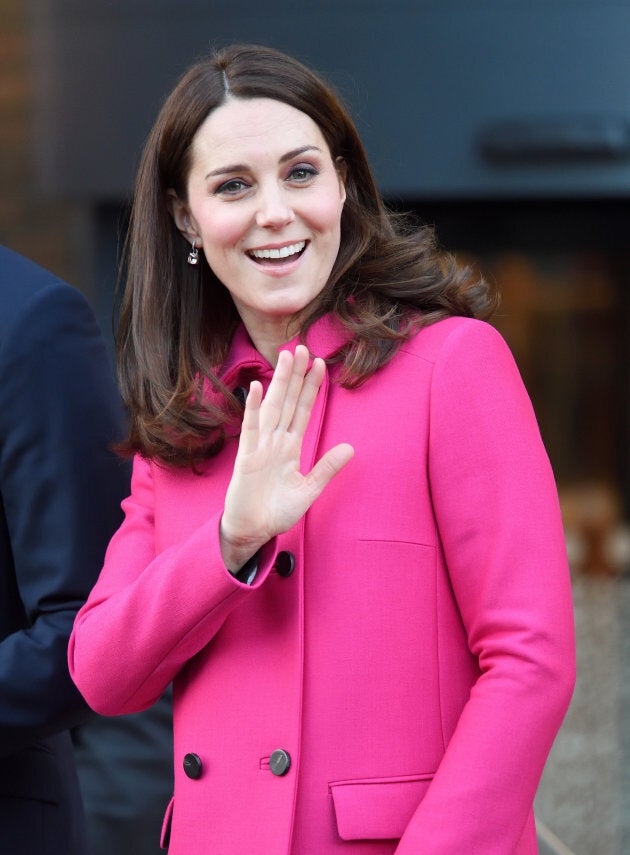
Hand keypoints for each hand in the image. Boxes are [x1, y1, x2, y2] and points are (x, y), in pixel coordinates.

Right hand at [220, 345, 353, 570]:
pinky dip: (252, 408)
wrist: (252, 531)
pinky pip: (250, 429)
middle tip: (302, 346)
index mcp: (290, 447)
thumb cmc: (276, 512)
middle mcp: (275, 441)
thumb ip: (327, 468)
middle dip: (296, 375)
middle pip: (287, 401)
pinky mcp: (246, 457)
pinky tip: (255, 388)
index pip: (303, 410)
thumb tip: (351, 447)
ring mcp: (260, 446)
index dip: (311, 388)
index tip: (320, 364)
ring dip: (279, 382)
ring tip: (285, 356)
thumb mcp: (309, 491)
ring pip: (272, 406)